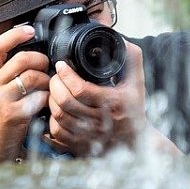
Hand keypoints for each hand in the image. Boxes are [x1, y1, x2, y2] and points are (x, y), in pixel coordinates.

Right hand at [0, 24, 49, 164]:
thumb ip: (2, 75)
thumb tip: (27, 57)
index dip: (15, 34)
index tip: (30, 30)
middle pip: (22, 59)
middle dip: (41, 60)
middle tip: (47, 66)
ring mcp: (1, 100)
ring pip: (34, 76)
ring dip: (47, 80)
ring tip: (47, 88)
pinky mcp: (14, 114)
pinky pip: (40, 97)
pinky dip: (47, 99)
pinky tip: (45, 105)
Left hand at [46, 39, 150, 155]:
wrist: (137, 142)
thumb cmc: (134, 109)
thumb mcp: (138, 82)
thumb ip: (132, 58)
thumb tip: (121, 41)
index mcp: (114, 103)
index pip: (81, 89)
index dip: (66, 75)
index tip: (61, 65)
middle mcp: (101, 122)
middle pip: (65, 103)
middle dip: (54, 85)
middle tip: (54, 76)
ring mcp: (90, 136)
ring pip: (59, 118)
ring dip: (51, 101)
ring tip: (54, 90)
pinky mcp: (81, 147)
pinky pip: (57, 134)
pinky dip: (51, 120)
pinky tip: (55, 110)